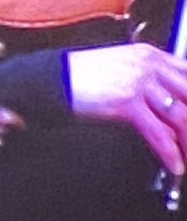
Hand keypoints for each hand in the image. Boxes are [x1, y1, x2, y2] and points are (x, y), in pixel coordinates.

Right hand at [67, 42, 186, 174]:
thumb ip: (147, 80)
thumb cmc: (78, 77)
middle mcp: (149, 65)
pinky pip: (158, 132)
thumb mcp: (120, 69)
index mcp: (150, 55)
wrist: (48, 78)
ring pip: (182, 117)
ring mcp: (139, 83)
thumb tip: (165, 105)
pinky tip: (174, 165)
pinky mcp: (126, 102)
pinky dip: (170, 153)